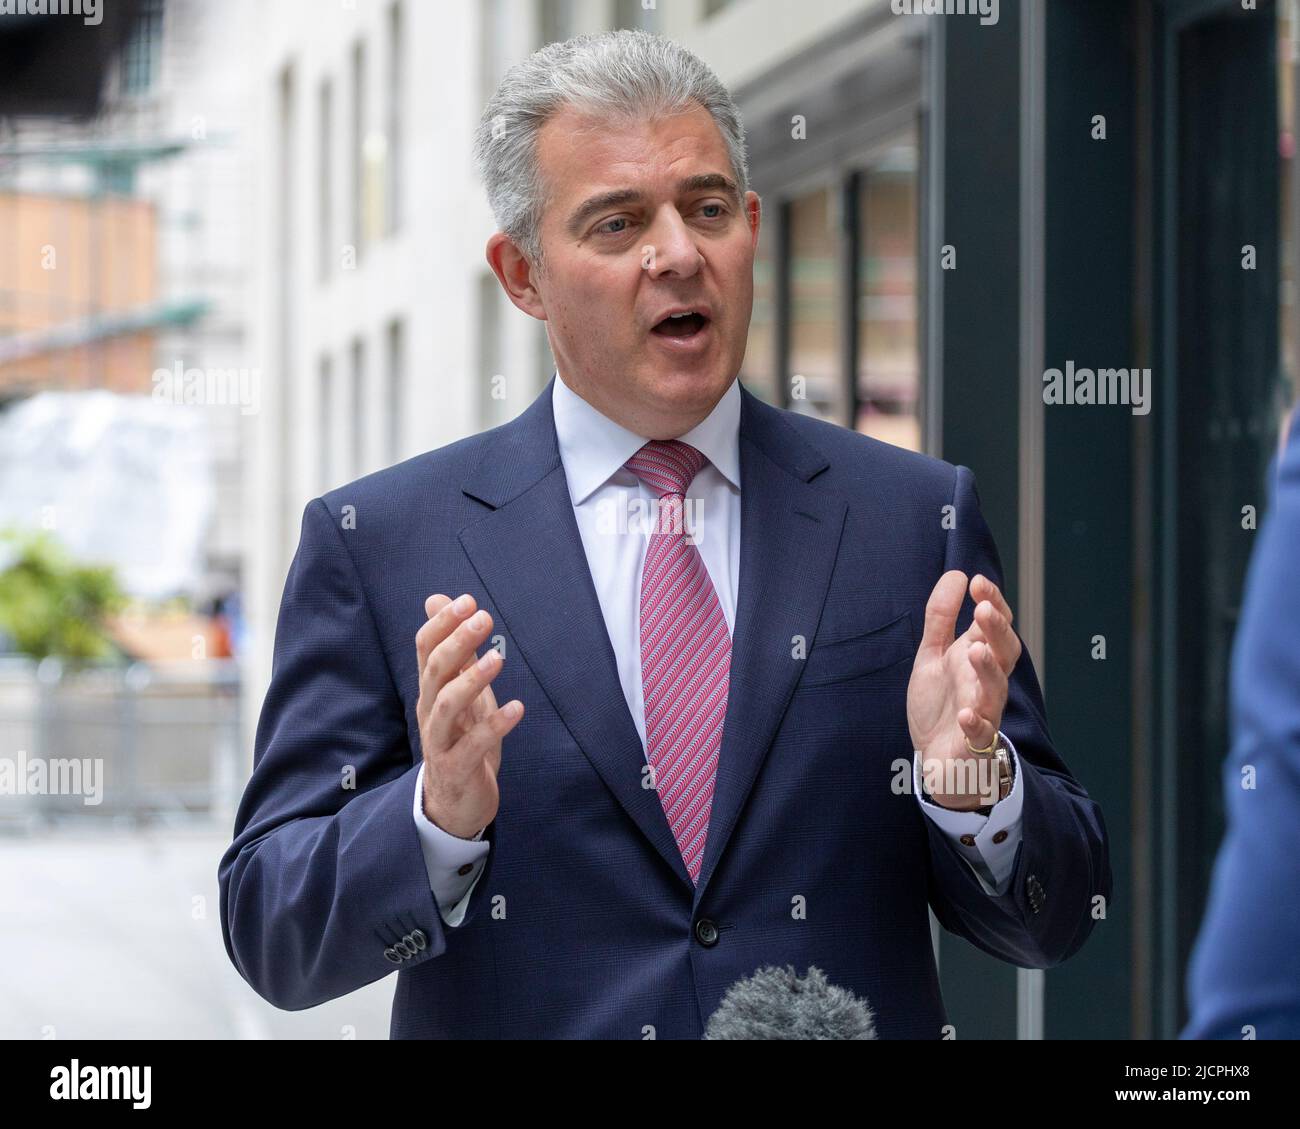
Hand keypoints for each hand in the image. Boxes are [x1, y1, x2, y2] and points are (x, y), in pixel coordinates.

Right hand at [416, 593, 523, 838]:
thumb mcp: (458, 689)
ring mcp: (440, 741)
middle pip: (435, 671)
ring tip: (498, 659)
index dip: (443, 623)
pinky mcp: (457, 769)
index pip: (426, 649)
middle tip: (484, 618)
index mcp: (432, 689)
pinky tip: (517, 708)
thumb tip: (438, 599)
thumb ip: (453, 648)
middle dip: (457, 642)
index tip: (468, 601)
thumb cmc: (461, 739)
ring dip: (472, 680)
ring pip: (447, 706)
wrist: (455, 803)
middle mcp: (430, 711)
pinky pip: (472, 746)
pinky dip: (495, 725)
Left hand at [907, 571, 1020, 810]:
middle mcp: (986, 681)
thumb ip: (941, 617)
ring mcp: (983, 710)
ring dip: (988, 670)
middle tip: (984, 609)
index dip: (991, 602)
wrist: (937, 757)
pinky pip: (980, 732)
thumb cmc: (940, 704)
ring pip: (996, 688)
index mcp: (977, 657)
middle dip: (996, 630)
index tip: (976, 581)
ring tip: (975, 650)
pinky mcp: (973, 741)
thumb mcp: (932, 654)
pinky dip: (975, 723)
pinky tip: (965, 713)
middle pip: (1004, 652)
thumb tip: (956, 574)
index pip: (994, 625)